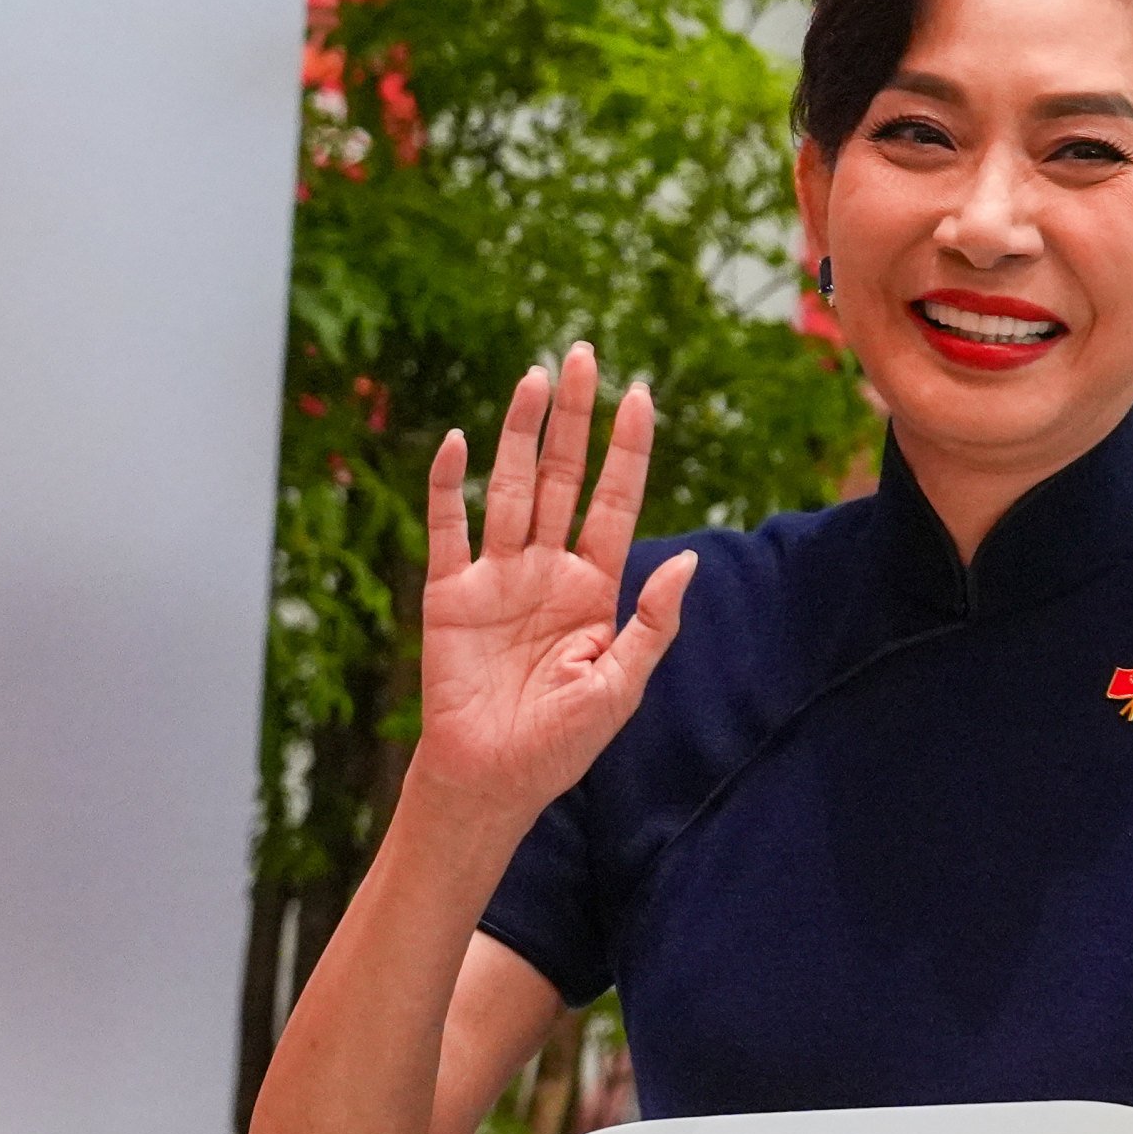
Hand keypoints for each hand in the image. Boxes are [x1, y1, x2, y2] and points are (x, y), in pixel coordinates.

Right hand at [412, 345, 680, 823]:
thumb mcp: (621, 685)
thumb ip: (652, 624)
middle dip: (574, 419)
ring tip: (535, 378)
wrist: (493, 779)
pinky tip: (460, 441)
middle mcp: (545, 569)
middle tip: (582, 354)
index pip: (615, 501)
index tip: (642, 395)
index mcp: (593, 587)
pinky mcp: (449, 593)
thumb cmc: (562, 742)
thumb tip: (684, 561)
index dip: (628, 450)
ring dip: (520, 433)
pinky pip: (448, 529)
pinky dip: (450, 485)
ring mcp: (496, 576)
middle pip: (561, 476)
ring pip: (510, 488)